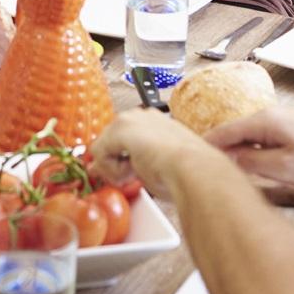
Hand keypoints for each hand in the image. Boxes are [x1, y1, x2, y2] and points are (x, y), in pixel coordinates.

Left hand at [90, 108, 209, 198]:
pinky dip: (111, 170)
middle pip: (109, 142)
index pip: (123, 139)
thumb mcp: (154, 168)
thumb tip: (104, 170)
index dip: (120, 160)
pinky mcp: (121, 128)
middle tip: (132, 178)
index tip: (128, 175)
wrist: (195, 170)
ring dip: (114, 168)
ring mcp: (130, 119)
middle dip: (114, 163)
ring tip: (136, 175)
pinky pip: (99, 153)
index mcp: (154, 122)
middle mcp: (141, 115)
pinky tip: (132, 172)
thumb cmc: (185, 174)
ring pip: (102, 148)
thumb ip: (131, 165)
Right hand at [206, 107, 293, 188]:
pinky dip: (254, 152)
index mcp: (264, 121)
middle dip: (220, 151)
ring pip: (249, 138)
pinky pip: (262, 139)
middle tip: (203, 170)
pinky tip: (255, 168)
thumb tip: (229, 159)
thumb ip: (253, 163)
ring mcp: (280, 120)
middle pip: (234, 134)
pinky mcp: (290, 128)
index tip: (187, 156)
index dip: (205, 145)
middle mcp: (269, 115)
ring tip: (227, 173)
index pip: (224, 132)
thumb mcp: (285, 169)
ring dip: (239, 154)